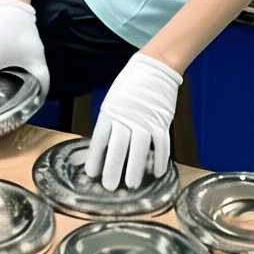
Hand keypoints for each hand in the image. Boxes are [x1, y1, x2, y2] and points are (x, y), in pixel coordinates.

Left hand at [86, 54, 184, 189]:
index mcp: (111, 111)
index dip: (96, 158)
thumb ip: (110, 123)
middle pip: (118, 147)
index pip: (100, 139)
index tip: (92, 174)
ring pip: (139, 148)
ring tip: (131, 185)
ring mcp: (146, 119)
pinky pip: (161, 143)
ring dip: (135, 168)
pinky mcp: (162, 120)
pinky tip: (156, 172)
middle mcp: (127, 116)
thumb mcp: (113, 101)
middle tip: (110, 186)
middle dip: (113, 169)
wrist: (155, 66)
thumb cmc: (131, 86)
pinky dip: (160, 159)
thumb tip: (104, 149)